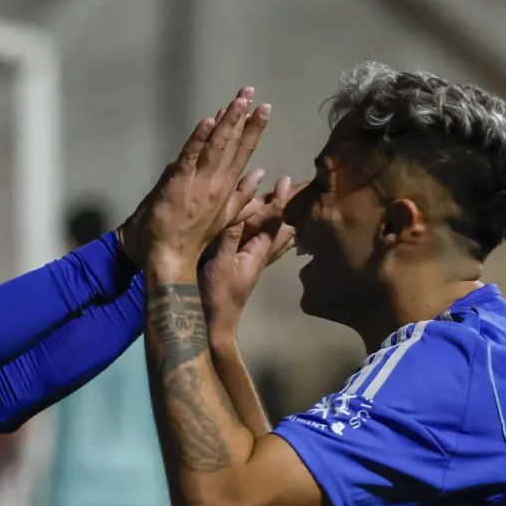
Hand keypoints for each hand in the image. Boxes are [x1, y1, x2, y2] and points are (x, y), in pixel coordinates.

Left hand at [118, 87, 269, 267]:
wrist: (170, 256)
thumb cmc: (191, 238)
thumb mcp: (223, 218)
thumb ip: (242, 197)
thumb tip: (259, 176)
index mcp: (227, 190)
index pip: (244, 154)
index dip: (254, 131)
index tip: (264, 109)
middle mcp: (217, 183)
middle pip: (234, 145)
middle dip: (243, 117)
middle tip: (251, 93)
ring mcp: (199, 183)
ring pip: (216, 146)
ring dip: (227, 121)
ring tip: (238, 100)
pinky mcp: (179, 183)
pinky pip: (190, 156)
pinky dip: (199, 138)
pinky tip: (209, 121)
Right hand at [199, 176, 297, 338]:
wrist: (214, 325)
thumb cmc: (216, 295)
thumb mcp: (220, 262)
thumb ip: (230, 234)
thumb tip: (242, 205)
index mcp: (257, 253)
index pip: (273, 222)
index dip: (280, 200)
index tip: (286, 179)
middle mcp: (260, 257)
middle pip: (279, 229)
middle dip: (285, 208)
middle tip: (291, 187)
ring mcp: (254, 265)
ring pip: (273, 239)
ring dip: (280, 221)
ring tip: (287, 205)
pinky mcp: (245, 271)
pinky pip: (264, 248)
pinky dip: (272, 236)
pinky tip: (274, 236)